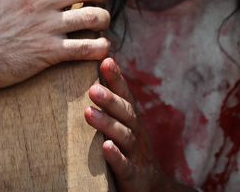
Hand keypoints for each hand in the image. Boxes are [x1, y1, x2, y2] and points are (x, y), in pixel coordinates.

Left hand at [85, 58, 190, 191]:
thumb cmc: (129, 148)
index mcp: (130, 117)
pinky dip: (115, 156)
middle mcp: (135, 130)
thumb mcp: (122, 123)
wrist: (150, 185)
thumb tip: (93, 73)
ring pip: (123, 135)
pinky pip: (124, 165)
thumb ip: (110, 103)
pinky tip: (105, 147)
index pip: (124, 94)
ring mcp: (135, 152)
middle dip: (110, 99)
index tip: (106, 60)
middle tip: (92, 88)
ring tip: (89, 113)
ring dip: (107, 123)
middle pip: (124, 112)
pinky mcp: (132, 174)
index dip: (116, 77)